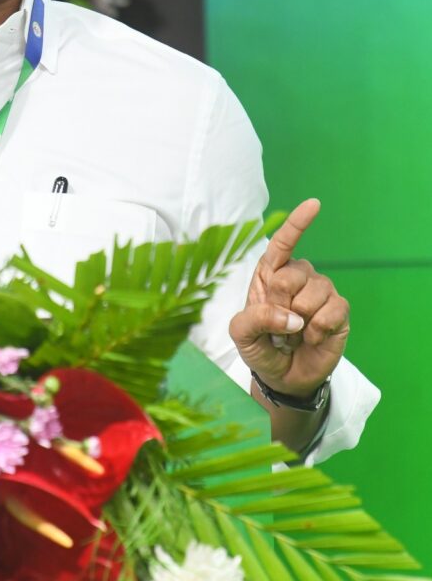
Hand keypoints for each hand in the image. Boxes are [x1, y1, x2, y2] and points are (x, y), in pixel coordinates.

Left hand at [229, 199, 348, 397]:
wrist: (282, 375)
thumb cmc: (259, 346)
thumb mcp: (241, 333)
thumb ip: (256, 318)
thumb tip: (293, 316)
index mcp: (269, 273)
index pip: (283, 243)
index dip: (297, 223)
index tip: (314, 204)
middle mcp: (297, 276)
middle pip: (290, 275)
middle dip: (279, 304)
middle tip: (277, 326)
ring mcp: (320, 292)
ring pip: (313, 294)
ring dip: (300, 321)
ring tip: (294, 333)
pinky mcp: (339, 311)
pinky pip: (333, 311)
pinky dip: (318, 330)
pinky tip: (312, 338)